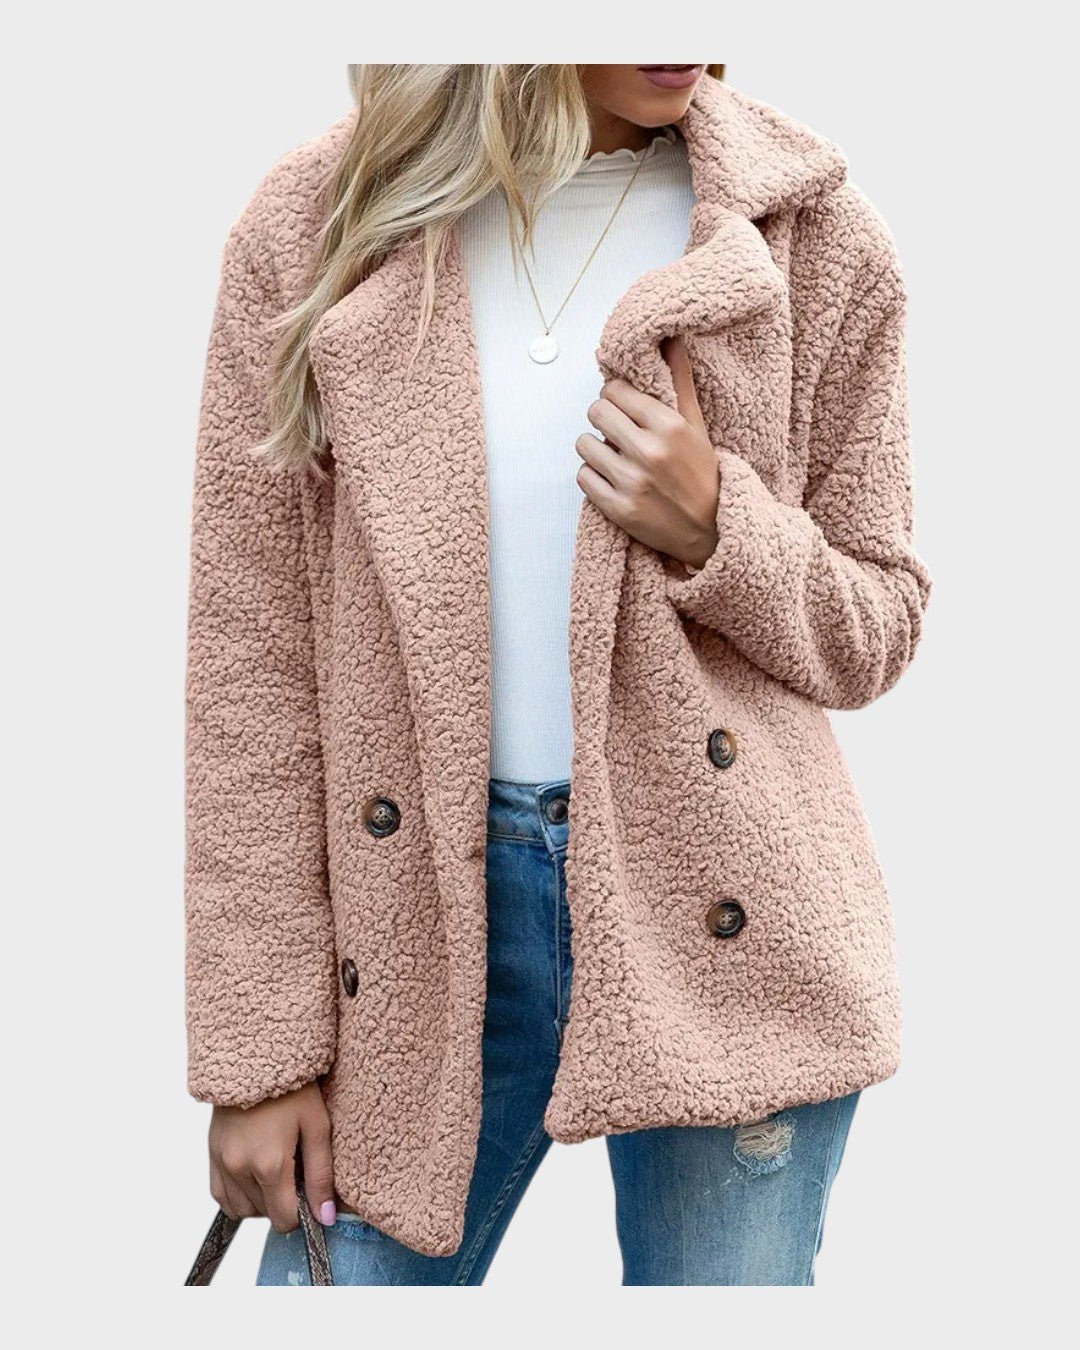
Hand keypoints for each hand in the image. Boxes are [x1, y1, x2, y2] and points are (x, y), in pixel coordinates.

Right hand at [209, 1081, 335, 1232]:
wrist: (256, 1057)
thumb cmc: (293, 1088)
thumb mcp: (317, 1127)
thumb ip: (321, 1176)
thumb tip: (325, 1217)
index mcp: (269, 1164)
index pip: (285, 1219)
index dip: (303, 1211)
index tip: (310, 1189)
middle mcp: (239, 1168)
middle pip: (265, 1215)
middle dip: (283, 1201)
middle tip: (296, 1167)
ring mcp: (221, 1163)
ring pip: (243, 1210)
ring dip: (261, 1201)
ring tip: (277, 1168)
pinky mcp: (211, 1155)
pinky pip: (222, 1196)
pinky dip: (240, 1194)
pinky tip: (256, 1172)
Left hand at [575, 336, 719, 568]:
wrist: (712, 529)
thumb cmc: (704, 473)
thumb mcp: (696, 424)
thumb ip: (679, 380)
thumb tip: (671, 338)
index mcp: (669, 425)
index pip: (615, 390)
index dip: (616, 396)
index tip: (624, 407)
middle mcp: (649, 452)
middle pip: (596, 412)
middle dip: (604, 419)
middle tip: (617, 431)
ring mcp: (632, 482)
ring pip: (584, 444)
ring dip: (595, 448)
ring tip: (614, 456)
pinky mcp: (619, 510)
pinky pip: (583, 477)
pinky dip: (593, 476)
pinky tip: (611, 478)